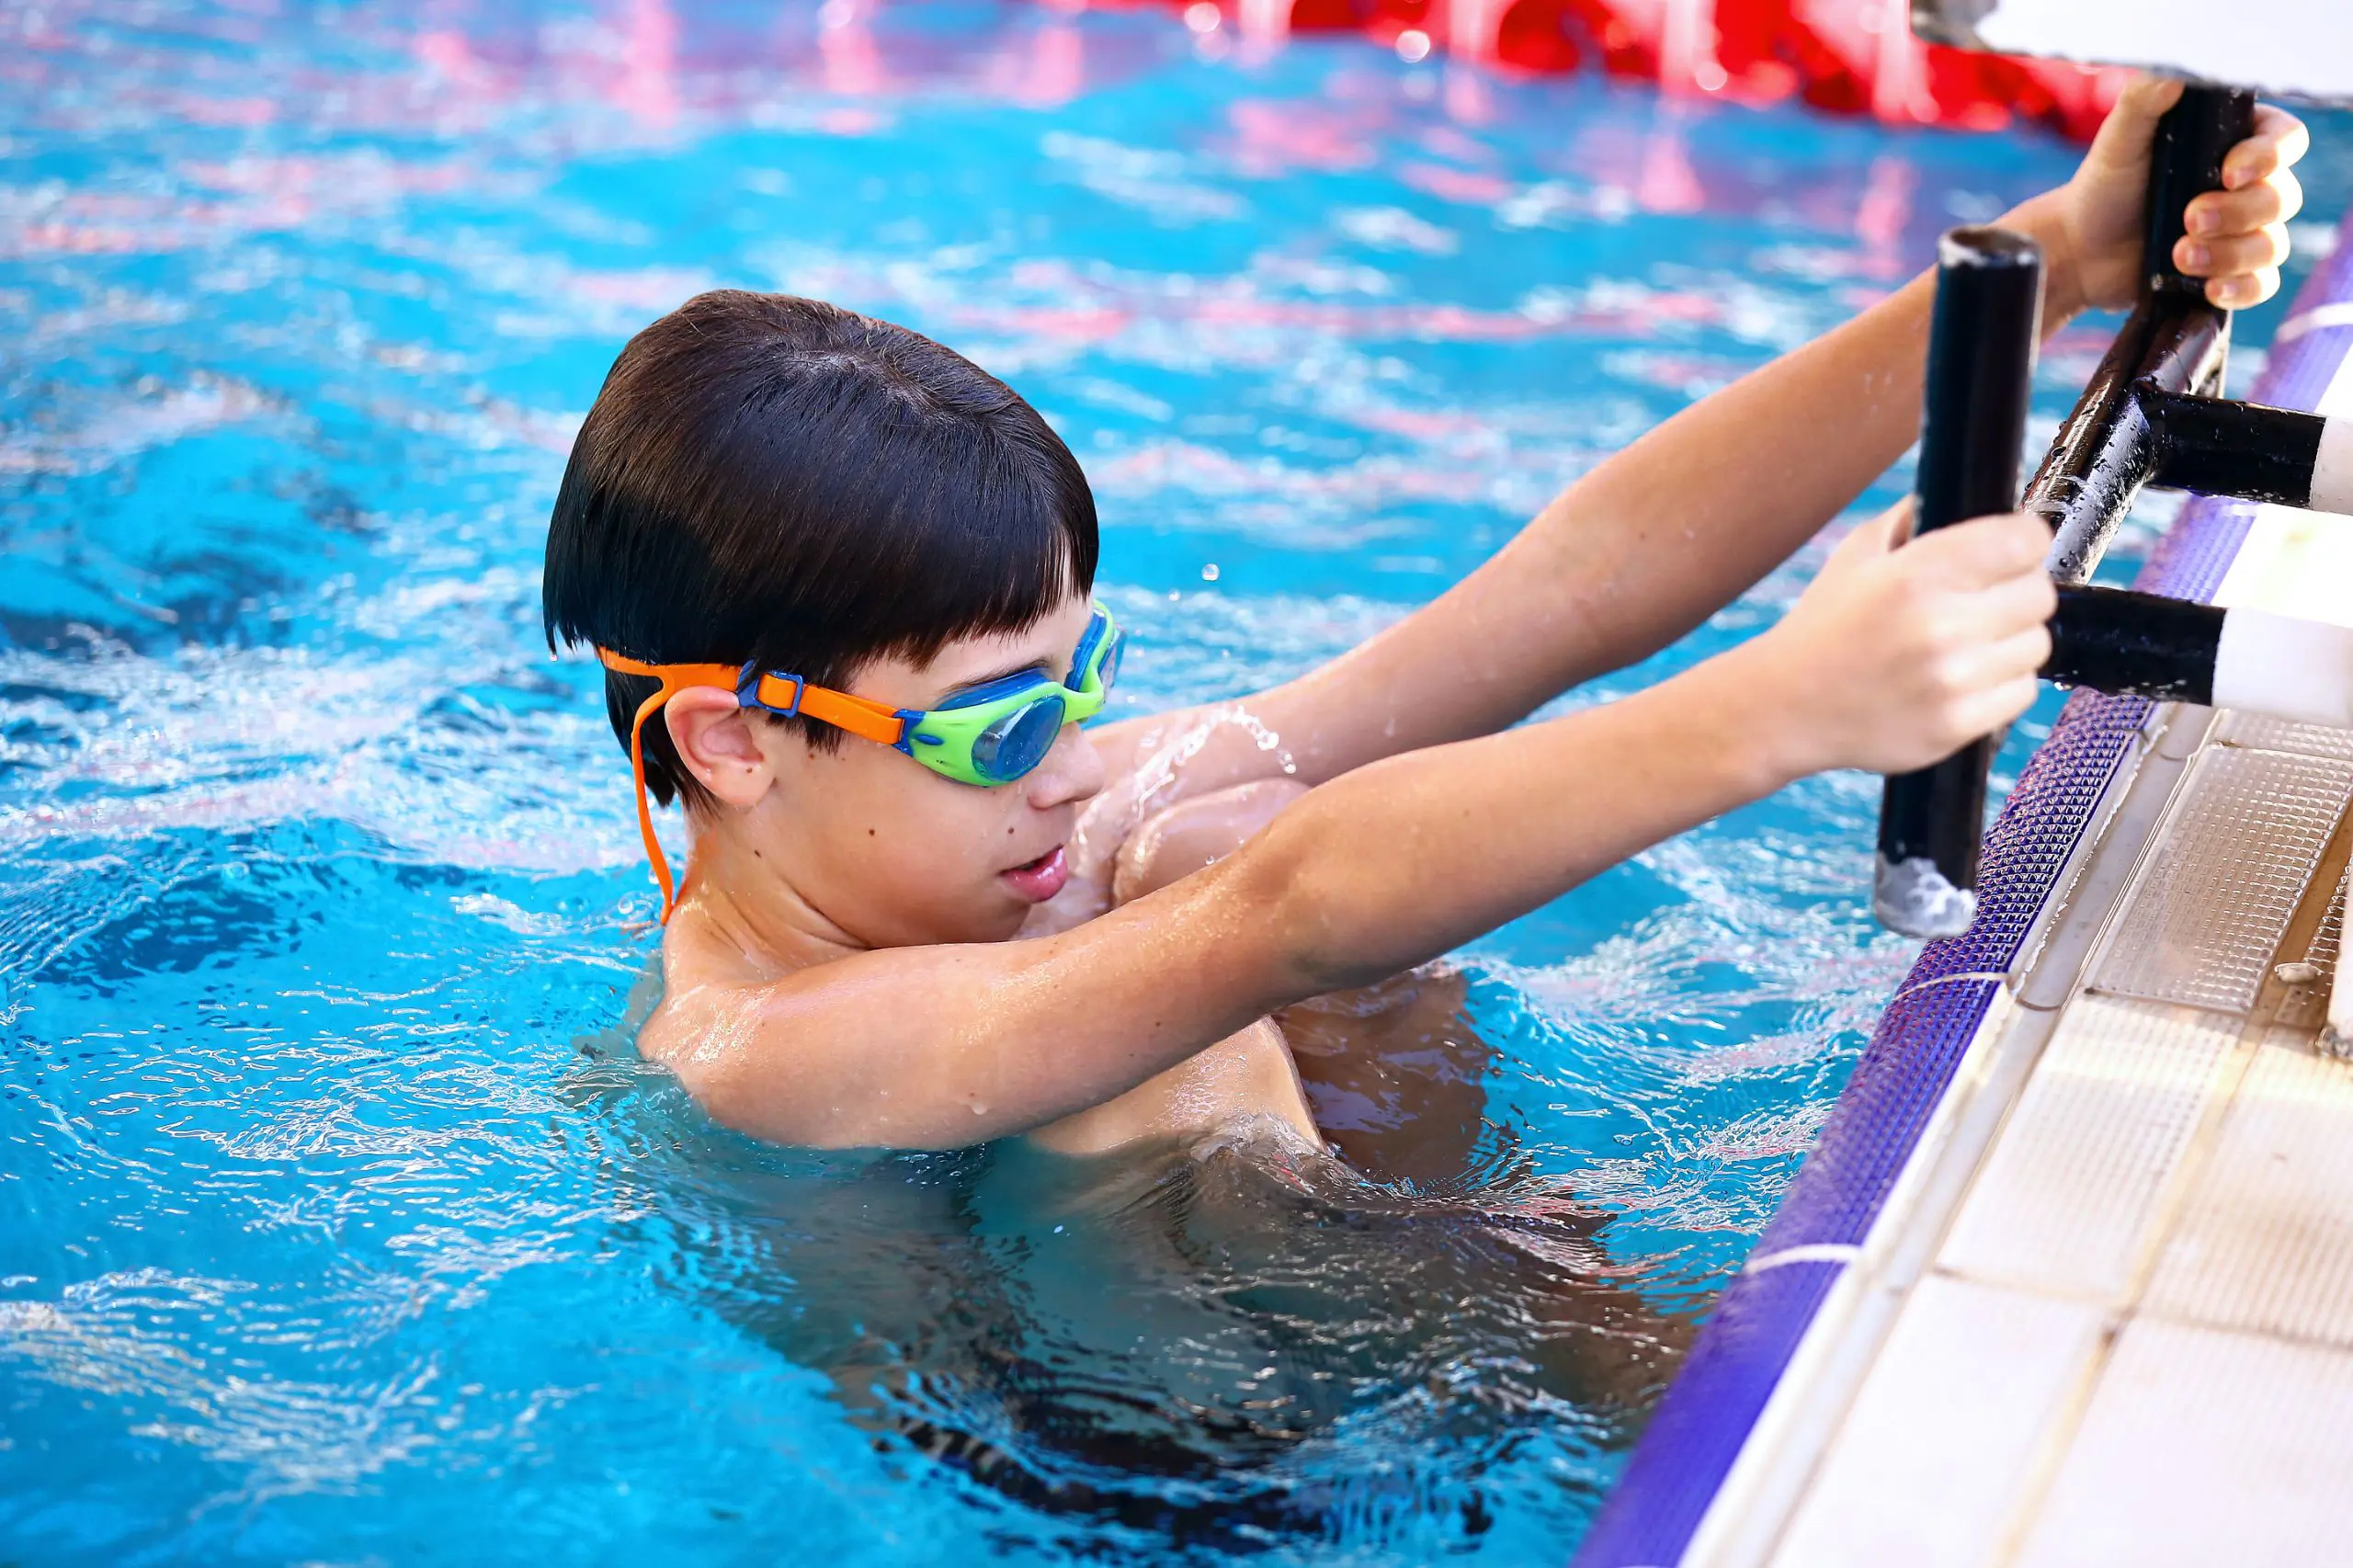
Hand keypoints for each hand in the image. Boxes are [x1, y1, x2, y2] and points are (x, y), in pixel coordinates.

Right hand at [1754, 505, 2056, 777]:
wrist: (1785, 707)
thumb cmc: (1824, 626)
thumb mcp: (1857, 554)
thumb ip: (1915, 516)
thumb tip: (1975, 494)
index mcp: (1917, 574)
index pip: (2025, 541)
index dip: (2023, 541)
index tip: (2010, 550)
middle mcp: (1940, 626)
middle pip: (2039, 595)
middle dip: (2015, 591)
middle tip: (1982, 601)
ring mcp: (1952, 682)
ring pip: (2035, 645)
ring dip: (2010, 641)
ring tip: (1966, 644)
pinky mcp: (1957, 726)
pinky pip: (2022, 692)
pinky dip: (2000, 685)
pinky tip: (1961, 679)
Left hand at [2043, 76, 2307, 314]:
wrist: (2078, 249)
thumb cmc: (2102, 187)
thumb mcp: (2118, 139)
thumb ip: (2143, 102)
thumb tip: (2174, 75)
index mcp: (2234, 143)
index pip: (2285, 140)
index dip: (2269, 156)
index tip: (2230, 172)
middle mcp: (2247, 186)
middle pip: (2282, 197)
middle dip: (2237, 212)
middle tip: (2187, 219)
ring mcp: (2240, 231)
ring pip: (2271, 244)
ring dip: (2230, 253)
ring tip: (2178, 255)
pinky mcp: (2227, 272)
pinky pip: (2261, 284)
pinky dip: (2242, 288)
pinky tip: (2210, 287)